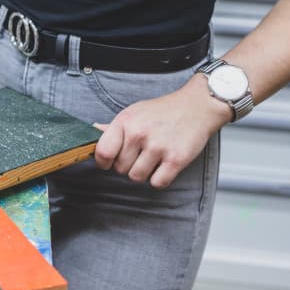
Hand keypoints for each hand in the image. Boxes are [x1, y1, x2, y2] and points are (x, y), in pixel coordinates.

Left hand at [93, 74, 230, 188]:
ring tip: (152, 158)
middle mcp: (139, 134)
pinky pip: (157, 183)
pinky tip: (164, 165)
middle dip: (127, 165)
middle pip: (120, 169)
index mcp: (125, 122)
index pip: (103, 152)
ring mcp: (158, 147)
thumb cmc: (162, 111)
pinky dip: (160, 178)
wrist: (196, 107)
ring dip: (144, 172)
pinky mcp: (176, 159)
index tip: (110, 162)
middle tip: (140, 154)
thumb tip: (93, 131)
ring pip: (137, 177)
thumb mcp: (133, 113)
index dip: (104, 162)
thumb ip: (113, 127)